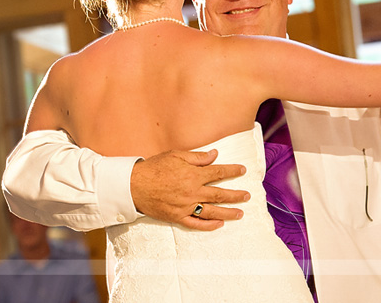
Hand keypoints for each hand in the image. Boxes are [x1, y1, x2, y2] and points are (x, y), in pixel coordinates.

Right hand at [130, 149, 249, 230]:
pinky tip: (219, 224)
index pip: (218, 173)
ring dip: (228, 213)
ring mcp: (185, 206)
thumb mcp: (176, 155)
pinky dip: (208, 225)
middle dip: (235, 195)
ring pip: (211, 211)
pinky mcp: (177, 217)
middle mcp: (192, 192)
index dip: (232, 171)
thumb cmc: (155, 167)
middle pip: (219, 194)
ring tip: (240, 214)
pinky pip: (196, 223)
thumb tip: (215, 154)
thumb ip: (198, 157)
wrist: (133, 185)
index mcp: (193, 175)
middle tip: (247, 196)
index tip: (243, 171)